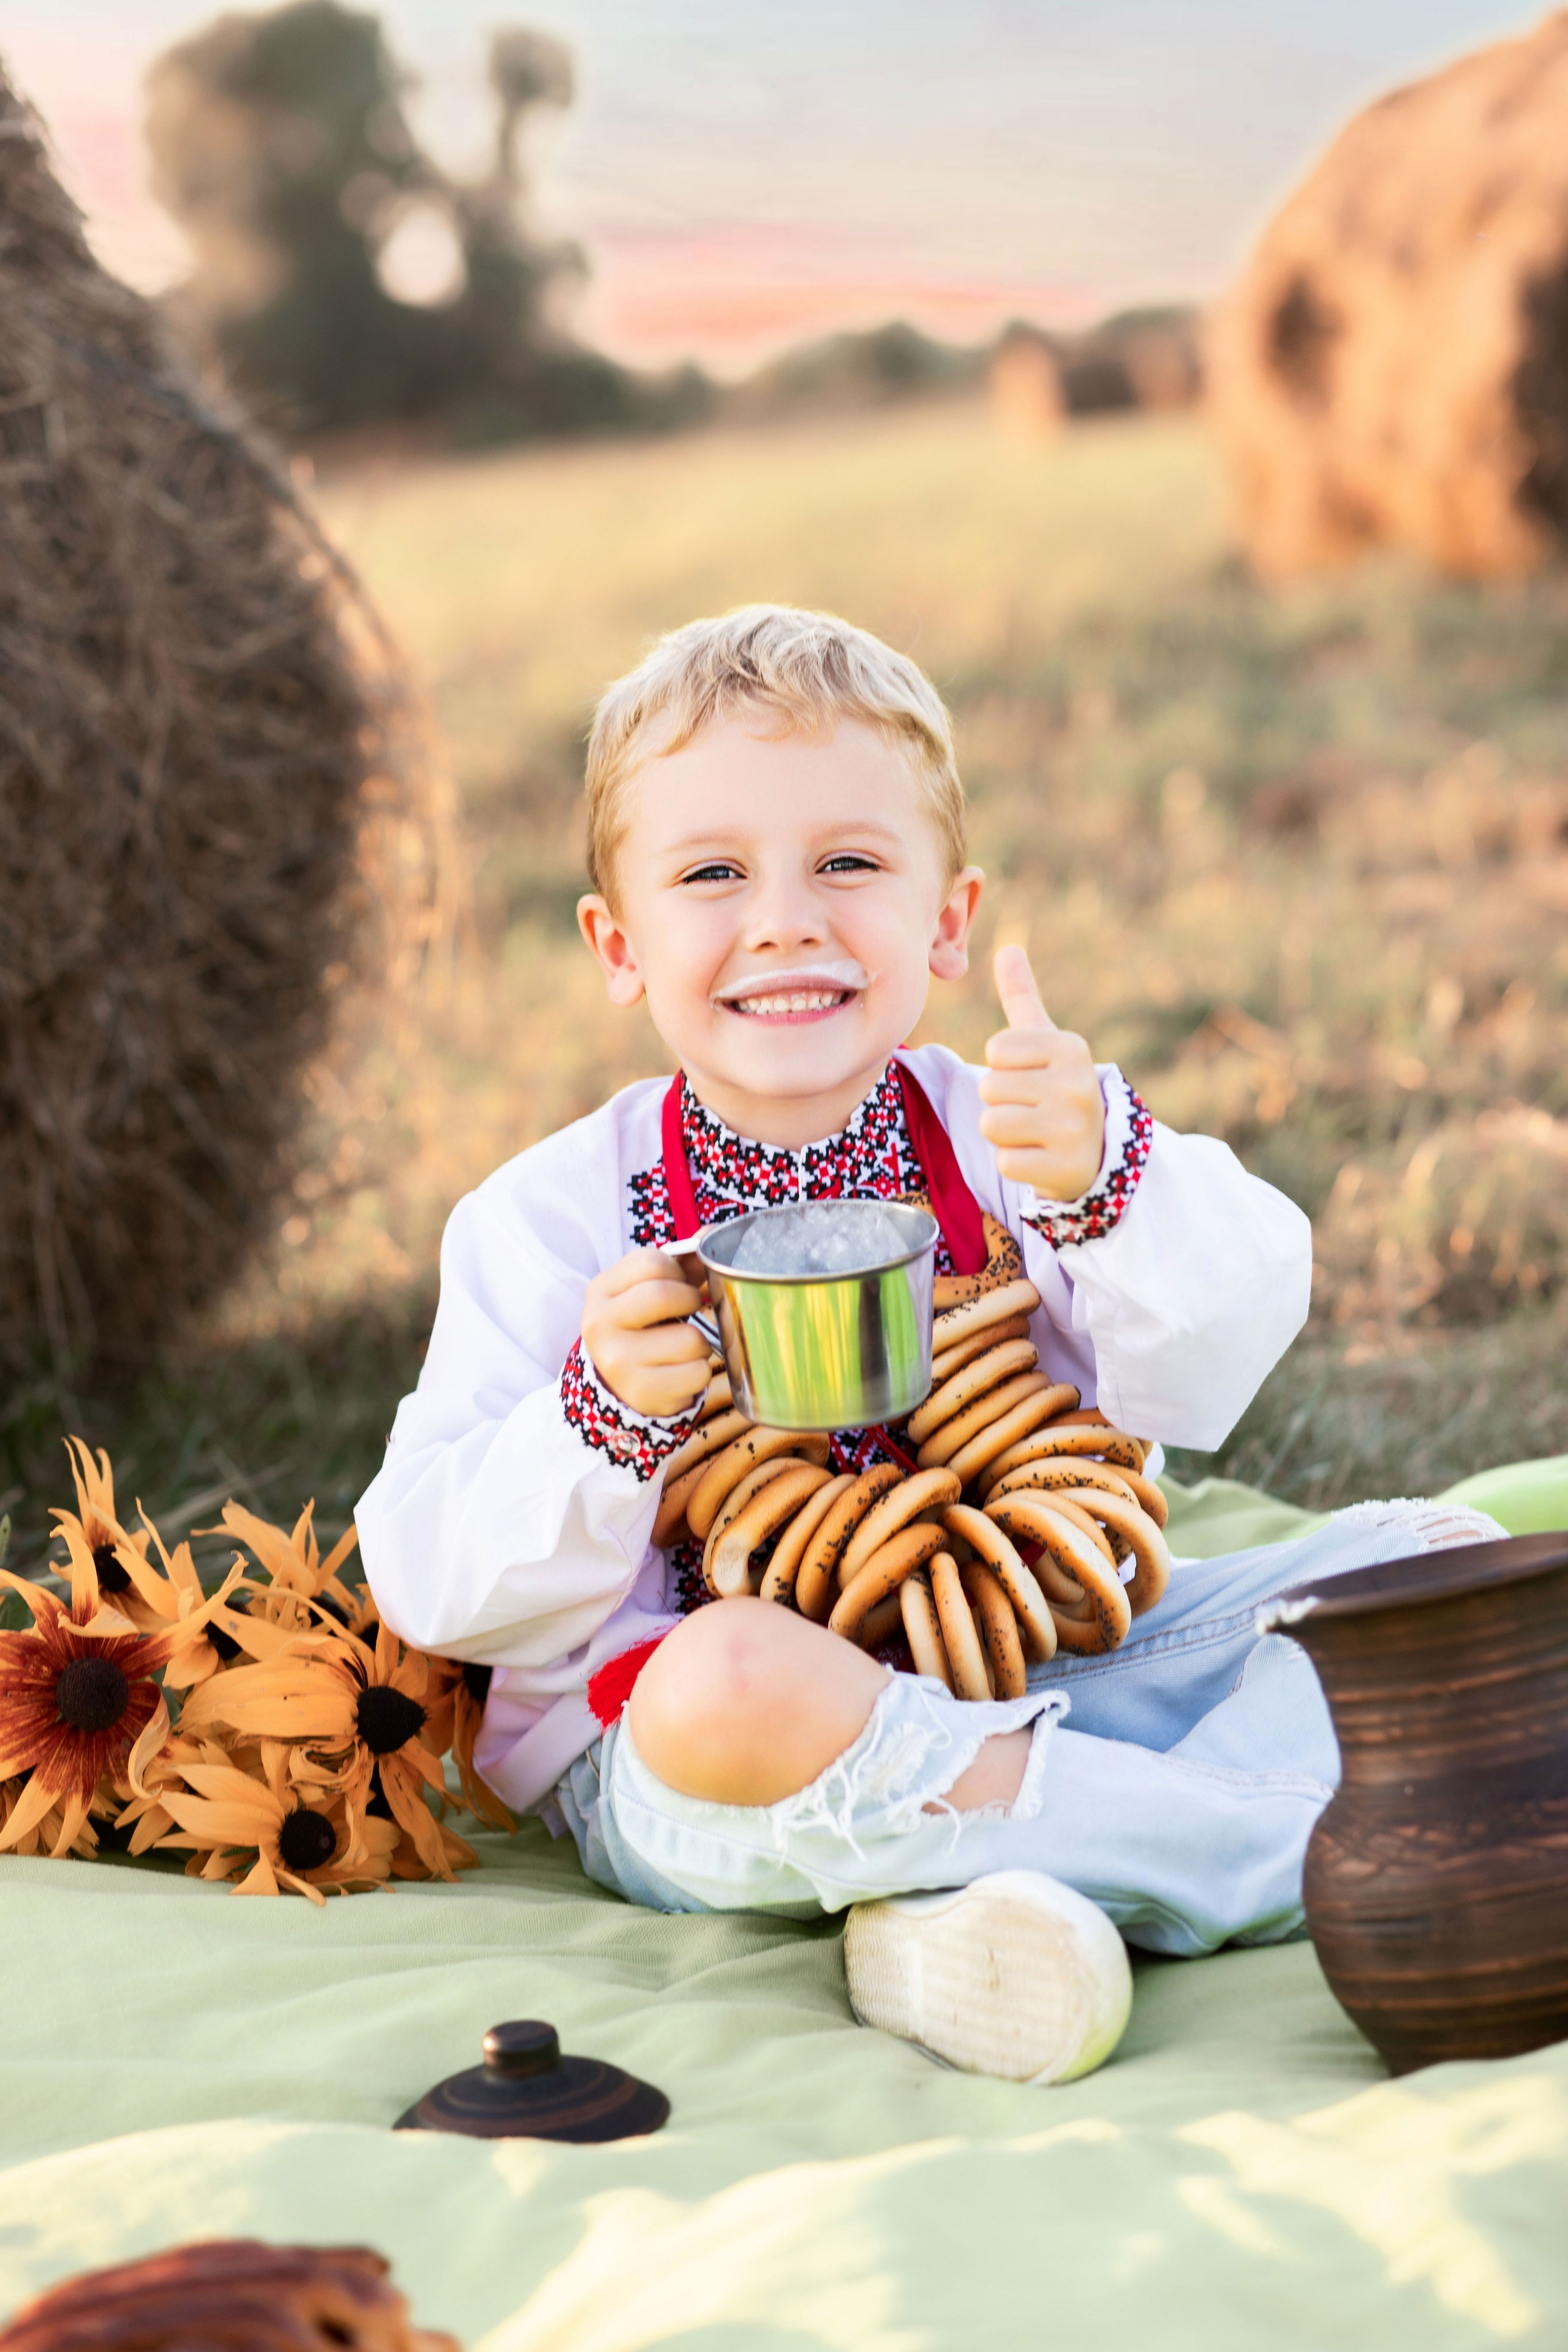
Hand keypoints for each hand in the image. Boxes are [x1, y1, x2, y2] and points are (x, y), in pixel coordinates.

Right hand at [581, 1249, 712, 1419]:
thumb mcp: (647, 1289)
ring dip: (700, 1342)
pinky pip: (697, 1373)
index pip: (652, 1262)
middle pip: (665, 1295)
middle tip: (689, 1311)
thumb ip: (681, 1261)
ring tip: (683, 1347)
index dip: (678, 1273)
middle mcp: (600, 1325)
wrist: (616, 1384)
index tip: (678, 1285)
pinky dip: (699, 1372)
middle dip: (691, 1301)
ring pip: (690, 1339)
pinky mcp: (642, 1393)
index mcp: (601, 1290)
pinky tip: (681, 1372)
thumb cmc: (642, 1326)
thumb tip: (713, 1232)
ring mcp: (618, 1362)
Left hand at [978, 946, 1104, 1201]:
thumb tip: (1008, 948)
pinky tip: (1041, 1157)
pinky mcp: (1064, 1168)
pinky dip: (1016, 1163)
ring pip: (992, 1125)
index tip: (1032, 1077)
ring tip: (1034, 1132)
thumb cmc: (1058, 1089)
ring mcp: (1073, 1129)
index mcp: (1070, 1048)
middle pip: (990, 1088)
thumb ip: (1022, 998)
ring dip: (1004, 1134)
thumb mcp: (1047, 1043)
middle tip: (1033, 1109)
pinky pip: (1005, 1162)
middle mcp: (1077, 1085)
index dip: (1004, 1067)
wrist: (1097, 1152)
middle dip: (1002, 1102)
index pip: (996, 1050)